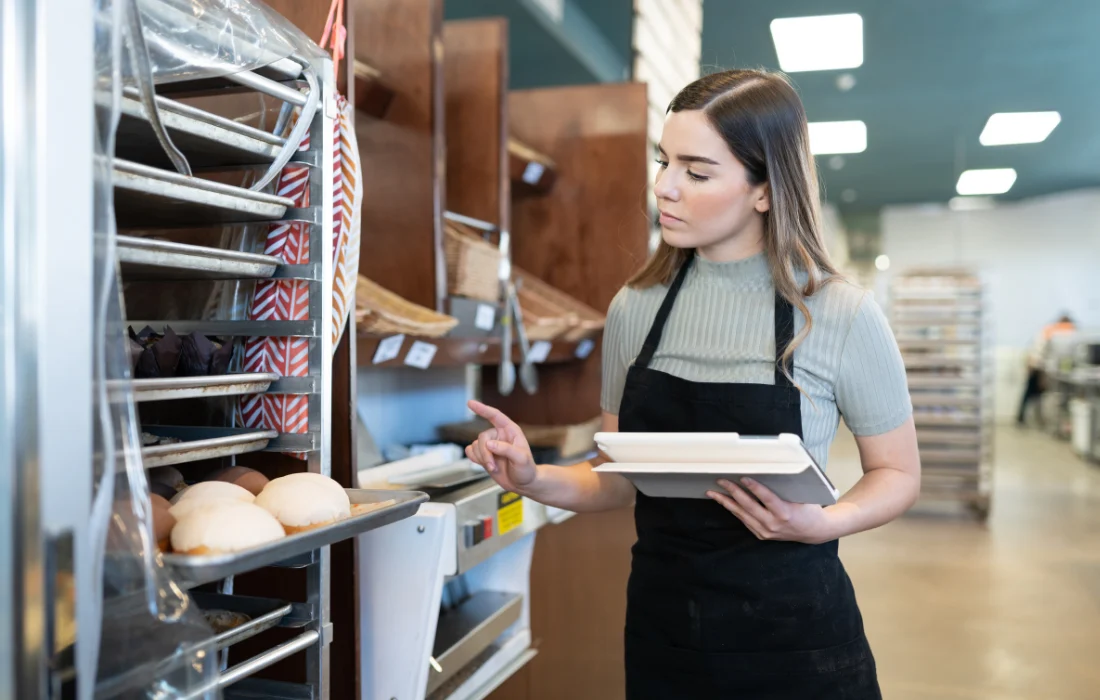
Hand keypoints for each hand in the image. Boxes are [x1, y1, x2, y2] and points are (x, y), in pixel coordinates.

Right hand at [464, 400, 537, 493]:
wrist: (523, 484)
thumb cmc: (527, 470)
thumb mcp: (521, 459)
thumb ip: (506, 449)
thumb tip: (489, 444)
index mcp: (510, 431)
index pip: (495, 416)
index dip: (482, 409)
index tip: (470, 403)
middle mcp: (499, 436)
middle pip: (482, 437)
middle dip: (485, 453)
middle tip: (492, 465)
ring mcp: (491, 446)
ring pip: (475, 446)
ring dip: (482, 459)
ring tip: (494, 468)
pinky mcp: (484, 455)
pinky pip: (471, 452)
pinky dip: (475, 459)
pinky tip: (485, 465)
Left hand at [707, 478, 838, 544]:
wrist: (813, 531)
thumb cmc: (809, 509)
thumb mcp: (801, 496)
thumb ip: (784, 488)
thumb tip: (765, 471)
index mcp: (784, 513)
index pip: (766, 498)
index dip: (753, 487)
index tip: (742, 477)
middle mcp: (773, 524)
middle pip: (748, 506)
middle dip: (732, 491)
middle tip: (720, 480)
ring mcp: (766, 531)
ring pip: (742, 514)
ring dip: (726, 502)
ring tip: (713, 493)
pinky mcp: (761, 535)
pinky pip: (744, 520)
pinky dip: (734, 510)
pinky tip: (725, 502)